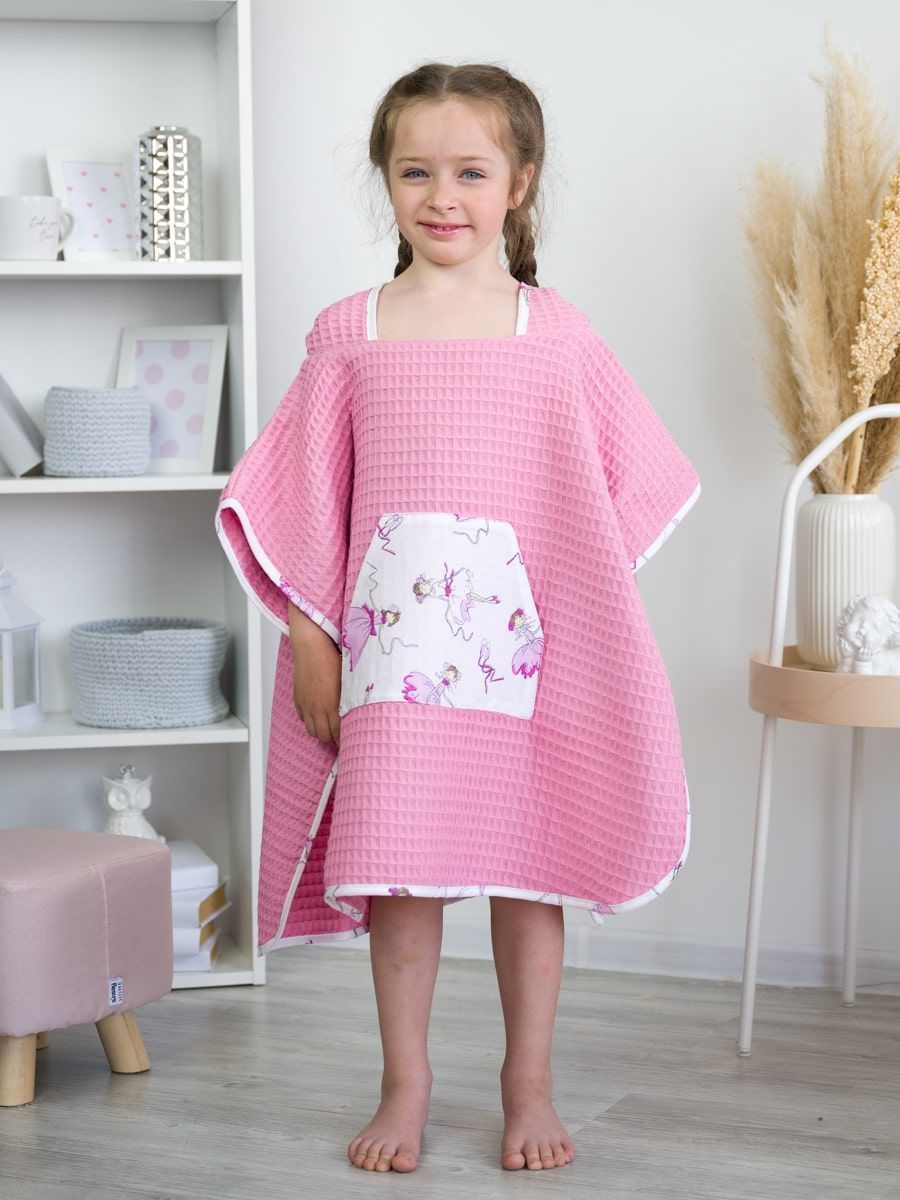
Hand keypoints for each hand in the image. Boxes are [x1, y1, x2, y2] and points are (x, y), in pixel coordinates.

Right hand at [288, 603, 341, 745]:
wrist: (312, 645)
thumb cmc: (334, 657)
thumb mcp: (350, 679)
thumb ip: (354, 697)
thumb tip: (365, 708)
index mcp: (333, 705)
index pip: (339, 733)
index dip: (346, 740)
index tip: (354, 741)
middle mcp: (317, 708)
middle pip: (324, 735)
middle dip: (334, 740)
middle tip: (344, 738)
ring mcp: (306, 704)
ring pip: (312, 730)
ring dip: (321, 733)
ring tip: (331, 730)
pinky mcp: (298, 698)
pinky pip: (302, 718)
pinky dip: (310, 721)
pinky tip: (317, 716)